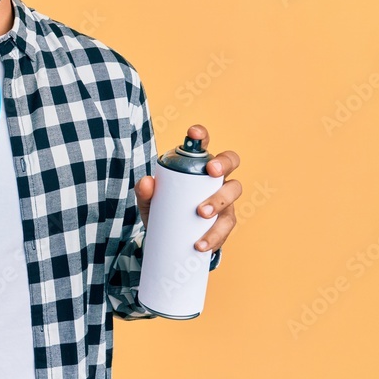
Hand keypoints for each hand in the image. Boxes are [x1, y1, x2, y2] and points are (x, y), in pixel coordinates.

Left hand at [134, 124, 241, 252]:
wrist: (169, 241)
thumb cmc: (163, 210)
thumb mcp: (149, 202)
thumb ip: (145, 191)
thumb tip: (147, 182)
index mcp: (196, 165)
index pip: (203, 145)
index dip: (201, 135)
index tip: (194, 134)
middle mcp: (215, 178)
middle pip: (231, 161)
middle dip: (223, 163)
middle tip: (211, 172)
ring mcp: (225, 198)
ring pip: (233, 191)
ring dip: (219, 200)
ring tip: (202, 213)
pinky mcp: (226, 221)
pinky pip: (227, 225)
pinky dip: (214, 235)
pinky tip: (200, 244)